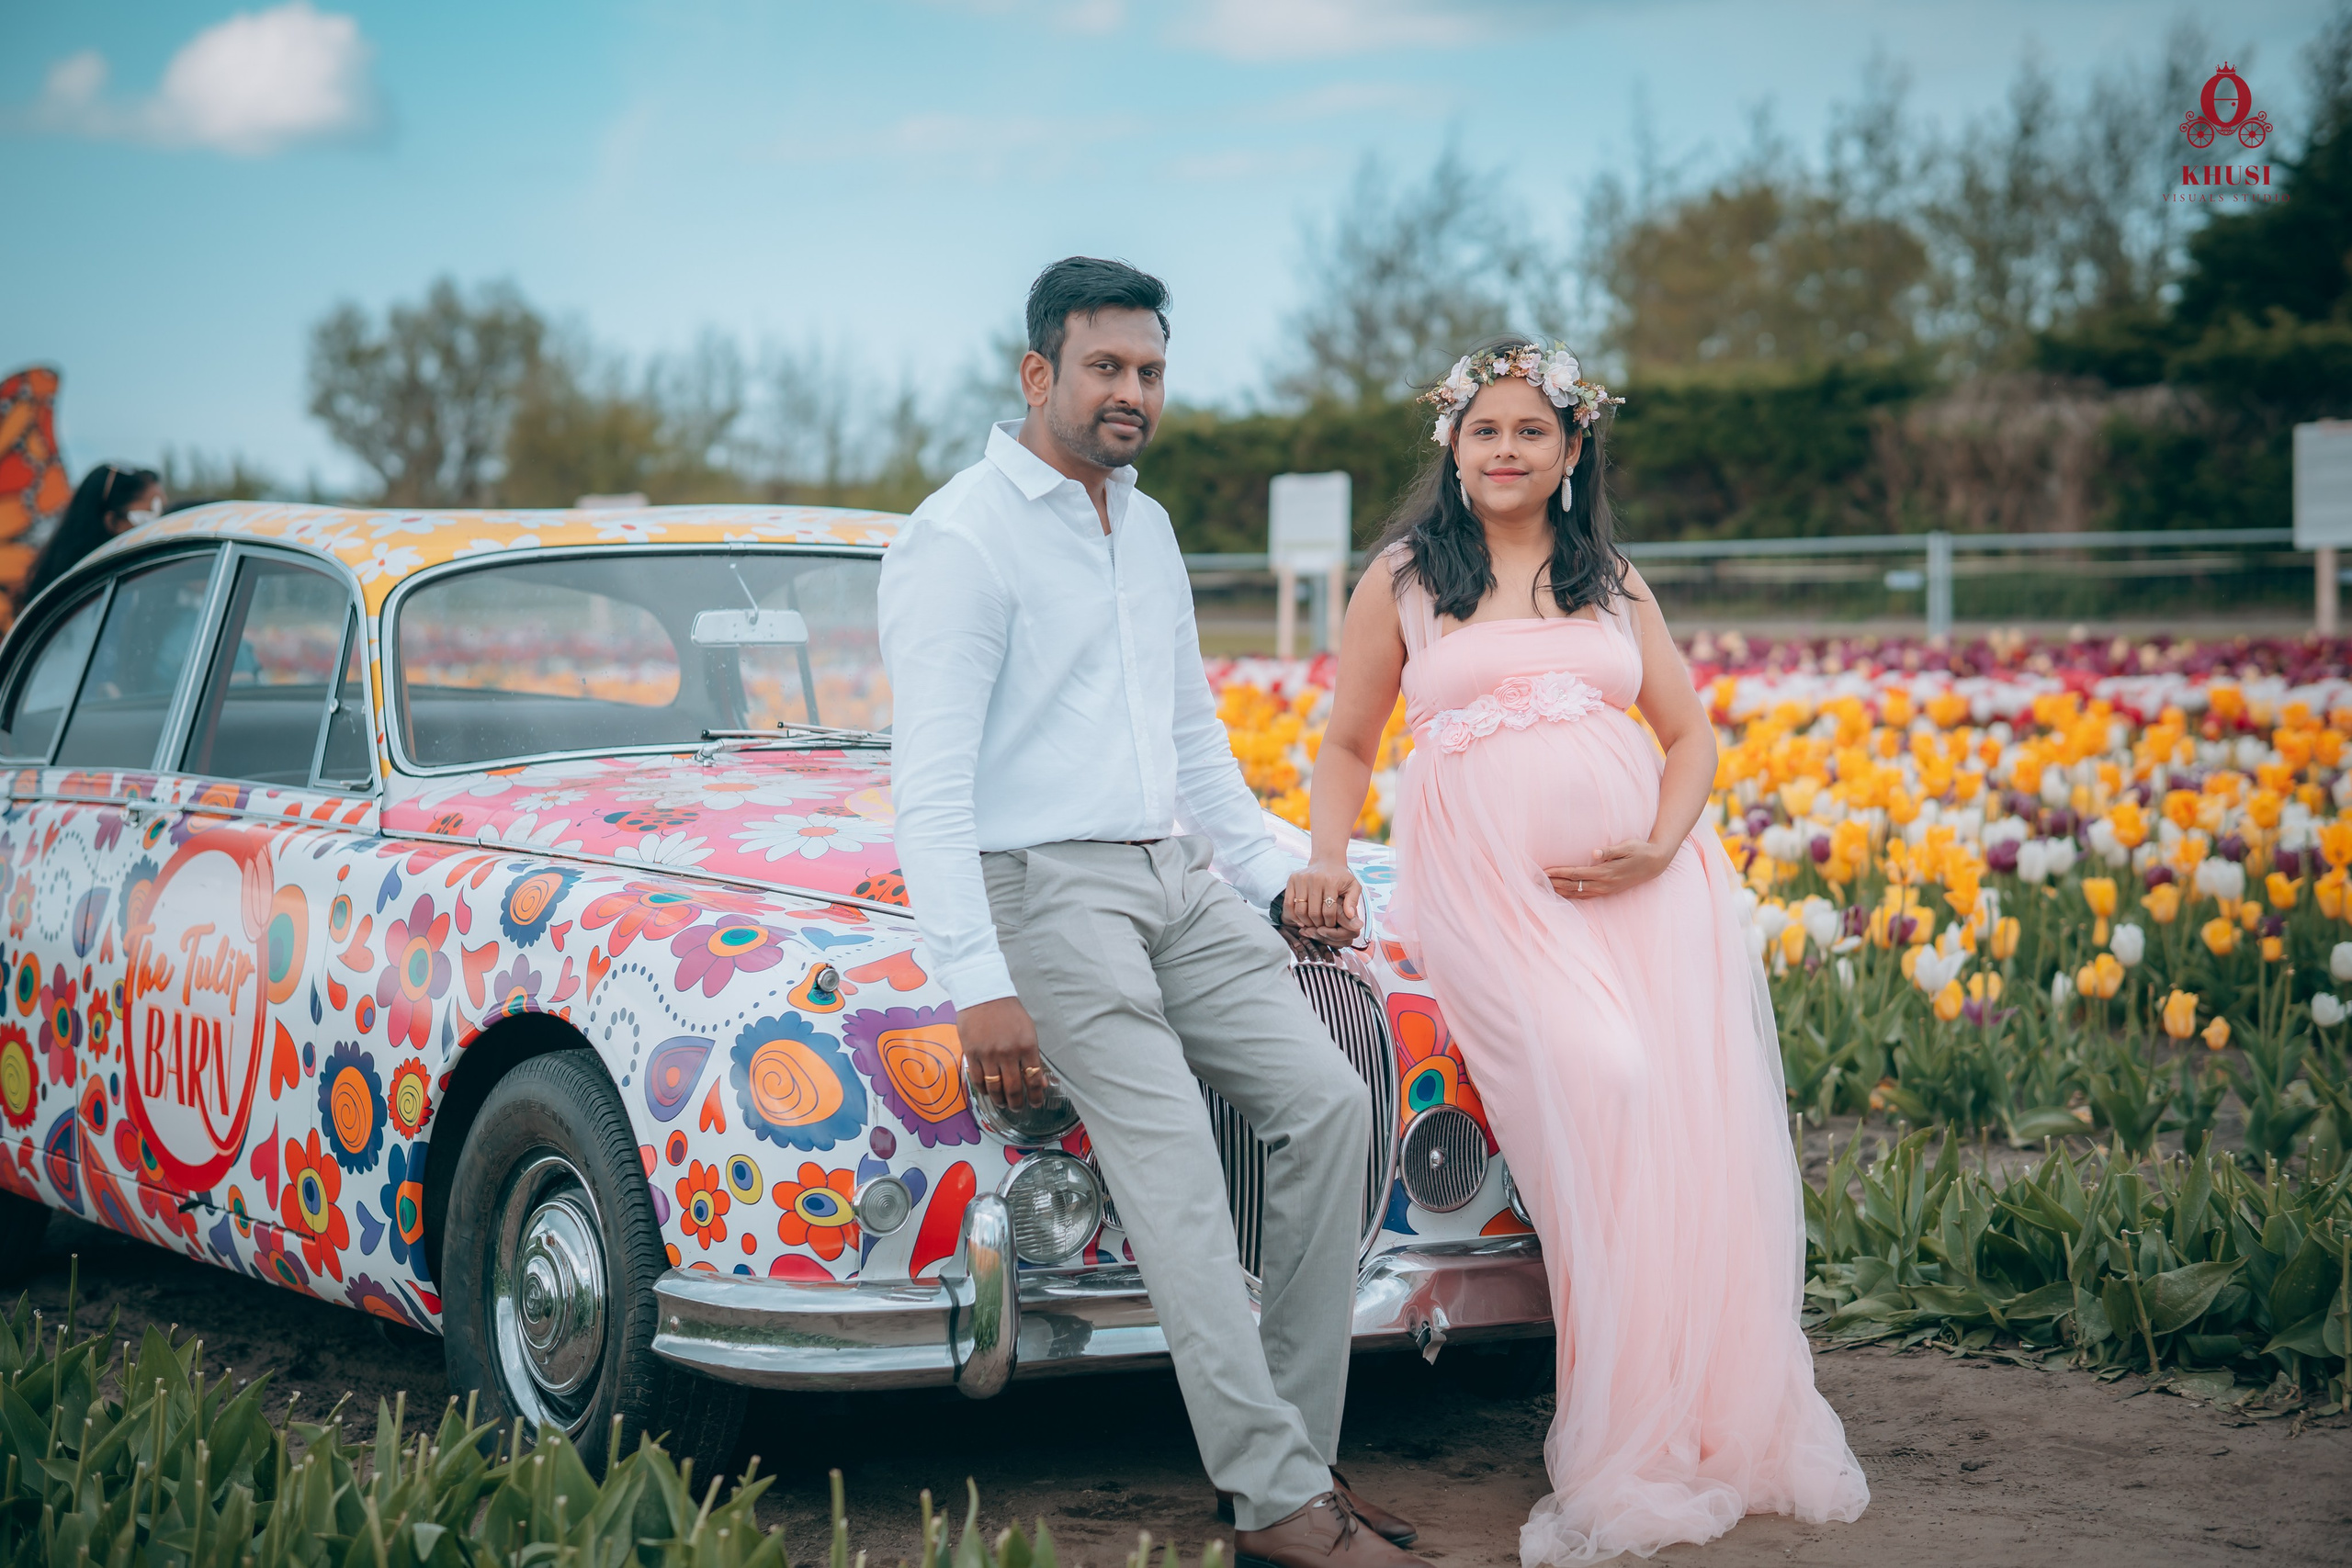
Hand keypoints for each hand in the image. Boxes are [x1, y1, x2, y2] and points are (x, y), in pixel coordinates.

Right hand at [956, 996, 1049, 1108]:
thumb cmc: (1009, 1013)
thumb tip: (1040, 1082)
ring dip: (1000, 1100)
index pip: (1034, 1079)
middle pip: (1014, 1088)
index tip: (1036, 1104)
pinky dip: (983, 1089)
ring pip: (995, 1087)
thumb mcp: (1028, 1031)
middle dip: (1016, 1103)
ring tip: (1003, 1103)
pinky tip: (988, 1092)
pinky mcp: (972, 1053)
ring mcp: (989, 1054)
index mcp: (1027, 1046)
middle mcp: (1009, 1053)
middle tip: (1017, 1108)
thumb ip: (1033, 1057)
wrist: (984, 995)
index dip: (1036, 1096)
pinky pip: (978, 1079)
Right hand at [1284, 862, 1363, 945]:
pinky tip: (1300, 920)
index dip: (1330, 923)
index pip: (1328, 911)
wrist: (1327, 861)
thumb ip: (1353, 901)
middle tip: (1321, 926)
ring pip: (1299, 910)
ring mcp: (1301, 878)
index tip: (1331, 925)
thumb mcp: (1353, 886)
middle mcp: (1314, 879)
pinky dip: (1292, 915)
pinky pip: (1288, 903)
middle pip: (1313, 912)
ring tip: (1312, 923)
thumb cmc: (1341, 877)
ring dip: (1305, 921)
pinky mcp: (1292, 879)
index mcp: (1330, 881)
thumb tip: (1350, 915)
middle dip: (1317, 924)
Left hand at [1547, 840, 1671, 901]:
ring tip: (1544, 888)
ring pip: (1578, 894)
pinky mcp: (1608, 891)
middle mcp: (1604, 884)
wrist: (1655, 864)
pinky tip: (1562, 894)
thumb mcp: (1627, 846)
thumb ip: (1610, 850)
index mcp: (1606, 873)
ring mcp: (1606, 890)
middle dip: (1554, 883)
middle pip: (1573, 886)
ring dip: (1560, 891)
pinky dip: (1571, 895)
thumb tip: (1595, 852)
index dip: (1559, 873)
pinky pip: (1585, 896)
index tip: (1545, 871)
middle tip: (1536, 880)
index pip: (1576, 874)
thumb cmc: (1640, 851)